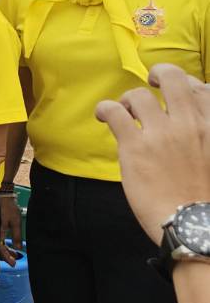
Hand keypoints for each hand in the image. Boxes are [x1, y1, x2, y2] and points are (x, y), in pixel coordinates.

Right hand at [0, 193, 22, 263]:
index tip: (13, 264)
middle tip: (14, 260)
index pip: (0, 248)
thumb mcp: (15, 222)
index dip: (7, 257)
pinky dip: (3, 242)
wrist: (2, 196)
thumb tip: (19, 249)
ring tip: (14, 253)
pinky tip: (9, 244)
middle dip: (6, 254)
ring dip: (5, 249)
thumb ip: (16, 235)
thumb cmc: (9, 208)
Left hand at [97, 63, 209, 240]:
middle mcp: (191, 124)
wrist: (197, 227)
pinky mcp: (135, 147)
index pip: (201, 88)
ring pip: (138, 95)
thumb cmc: (207, 200)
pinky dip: (105, 109)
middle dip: (160, 74)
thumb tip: (191, 124)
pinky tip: (104, 116)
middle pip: (173, 77)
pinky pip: (114, 112)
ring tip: (126, 114)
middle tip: (151, 85)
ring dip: (129, 101)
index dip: (186, 86)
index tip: (177, 95)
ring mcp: (163, 134)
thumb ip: (204, 136)